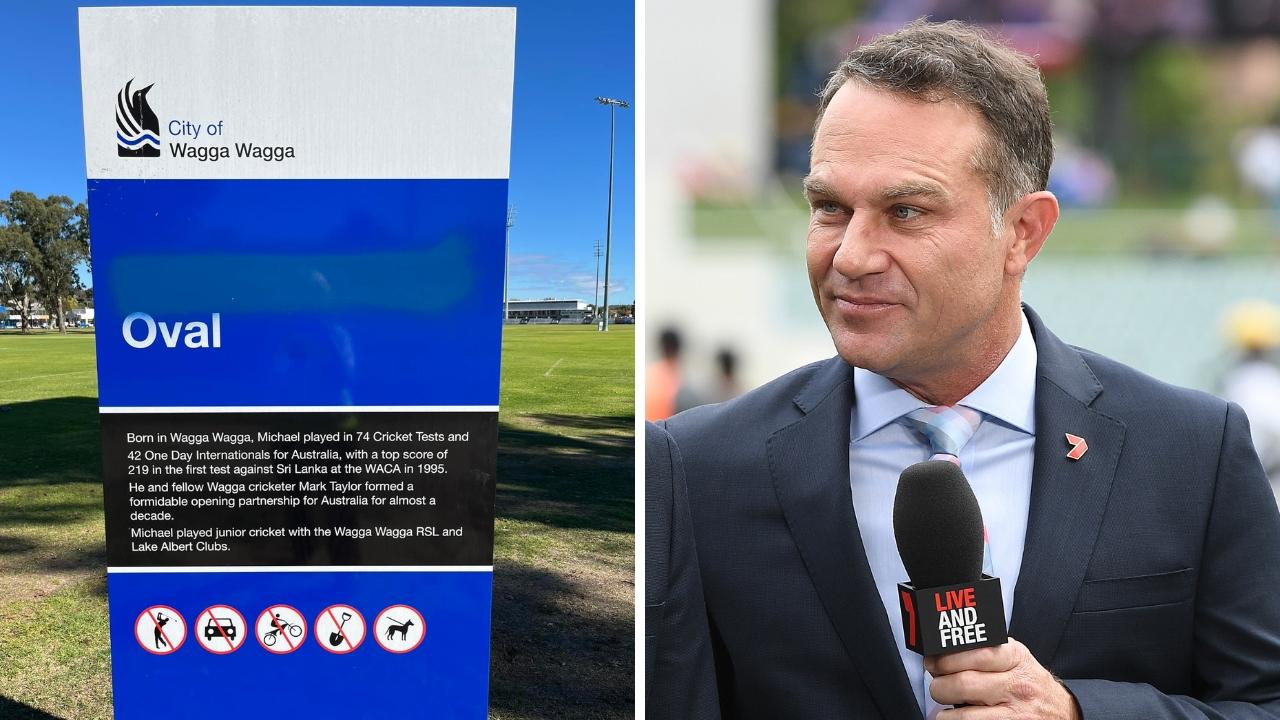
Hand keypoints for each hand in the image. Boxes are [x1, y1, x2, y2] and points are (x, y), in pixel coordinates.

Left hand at [923, 638, 1080, 718]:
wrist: (1063, 712)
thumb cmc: (1030, 682)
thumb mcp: (1015, 658)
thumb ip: (986, 650)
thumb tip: (945, 650)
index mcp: (1015, 658)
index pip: (976, 653)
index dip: (946, 658)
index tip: (933, 662)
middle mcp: (1017, 685)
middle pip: (964, 683)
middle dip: (939, 685)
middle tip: (936, 685)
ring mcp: (1015, 713)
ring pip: (965, 714)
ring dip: (944, 713)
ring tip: (942, 707)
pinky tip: (953, 719)